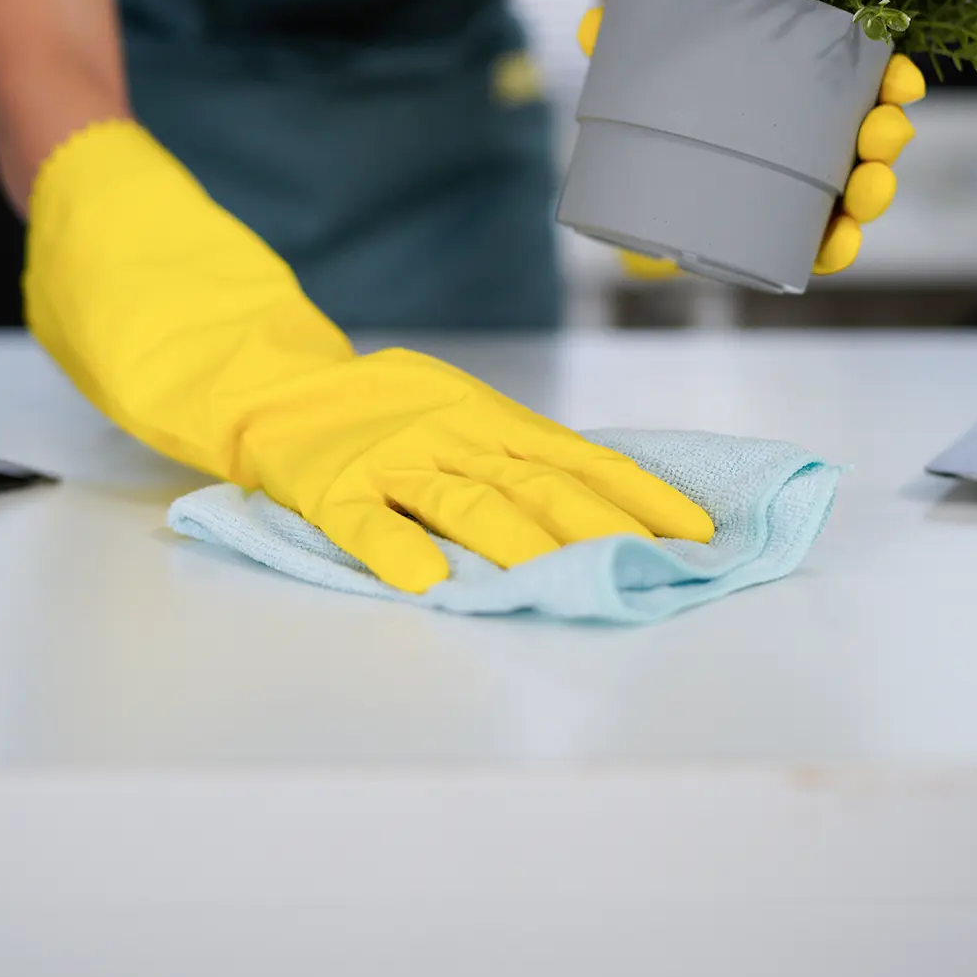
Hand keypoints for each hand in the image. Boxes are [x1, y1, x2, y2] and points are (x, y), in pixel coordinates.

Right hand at [246, 348, 715, 592]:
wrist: (282, 390)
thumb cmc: (387, 410)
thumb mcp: (461, 412)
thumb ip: (516, 453)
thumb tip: (604, 499)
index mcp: (489, 417)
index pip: (579, 456)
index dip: (637, 493)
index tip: (693, 531)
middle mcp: (451, 434)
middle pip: (536, 483)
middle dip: (600, 526)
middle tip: (653, 566)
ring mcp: (393, 460)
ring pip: (465, 503)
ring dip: (519, 545)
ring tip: (565, 582)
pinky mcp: (333, 488)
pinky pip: (367, 523)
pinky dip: (397, 551)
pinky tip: (429, 586)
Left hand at [577, 7, 925, 278]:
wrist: (626, 182)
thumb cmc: (653, 111)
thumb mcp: (636, 73)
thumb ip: (615, 48)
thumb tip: (591, 24)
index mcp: (793, 89)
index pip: (856, 78)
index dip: (890, 78)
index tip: (901, 79)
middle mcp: (807, 136)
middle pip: (867, 135)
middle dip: (887, 134)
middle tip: (882, 131)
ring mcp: (798, 187)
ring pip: (856, 189)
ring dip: (876, 189)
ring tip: (868, 186)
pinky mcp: (779, 235)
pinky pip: (818, 243)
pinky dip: (835, 245)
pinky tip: (837, 242)